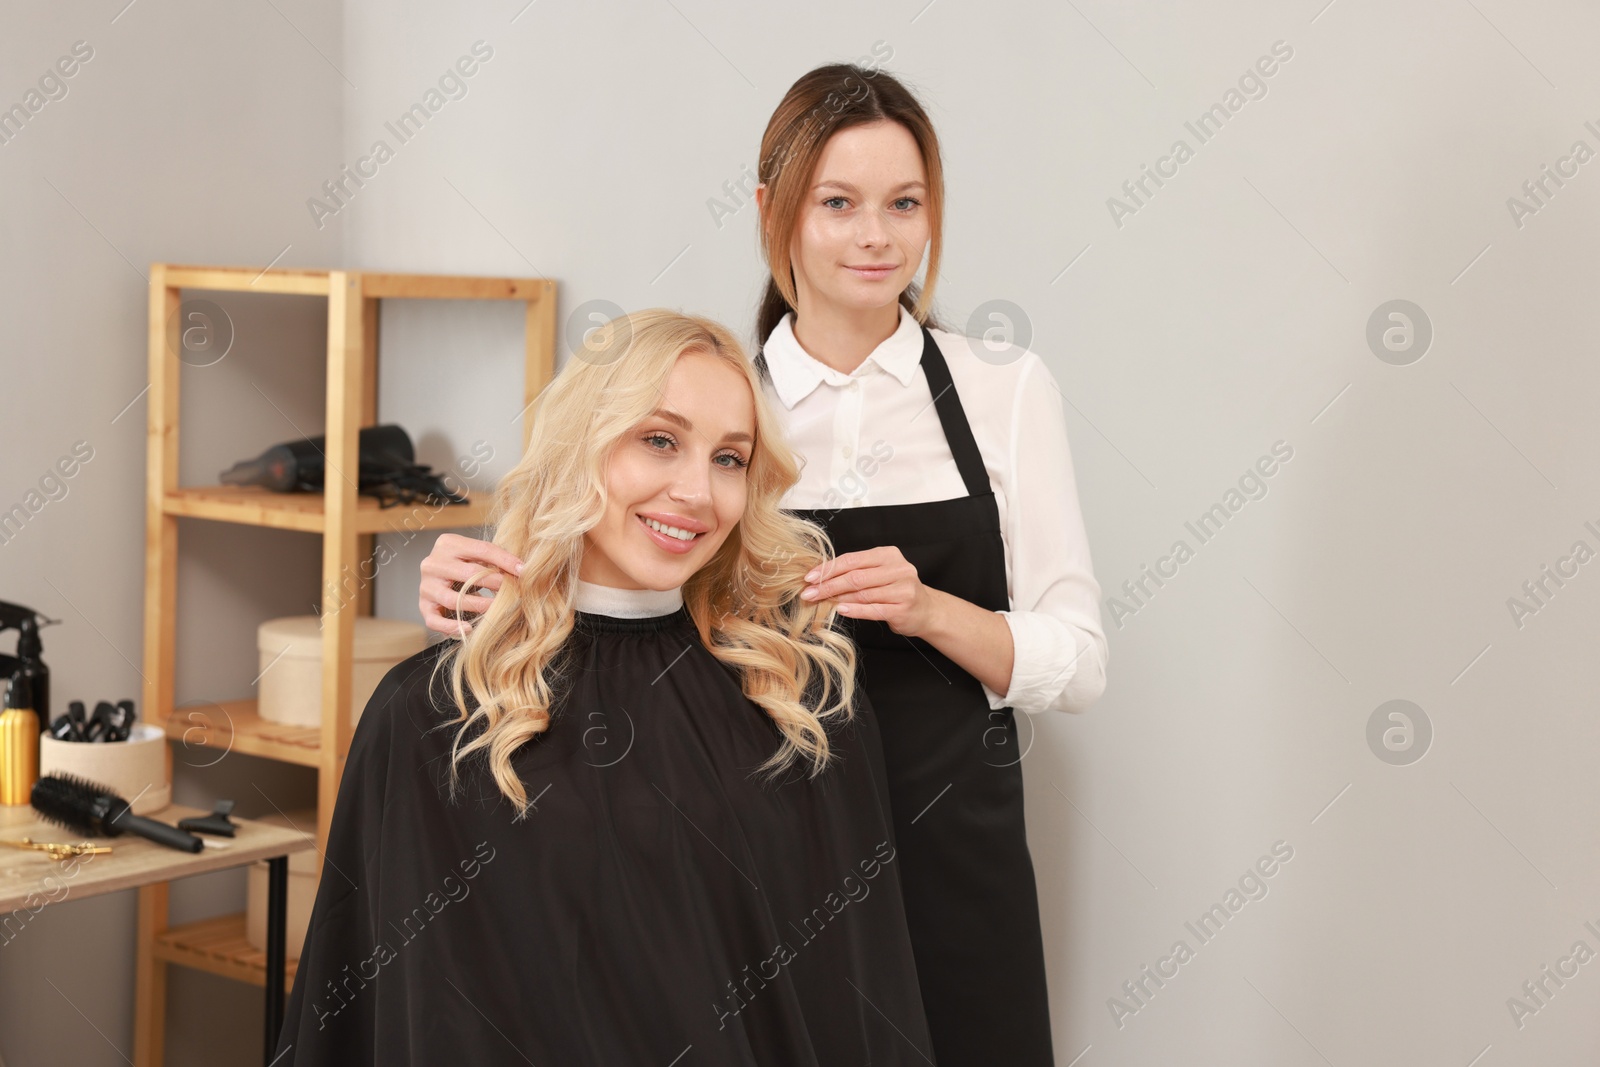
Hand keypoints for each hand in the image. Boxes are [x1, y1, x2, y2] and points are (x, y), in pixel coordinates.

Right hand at [419, 532, 524, 637]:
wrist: (440, 577)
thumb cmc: (464, 566)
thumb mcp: (477, 556)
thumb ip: (494, 559)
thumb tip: (522, 569)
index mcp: (448, 543)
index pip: (482, 550)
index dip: (505, 560)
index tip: (523, 571)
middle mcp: (433, 563)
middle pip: (468, 574)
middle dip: (495, 584)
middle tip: (514, 592)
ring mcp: (426, 585)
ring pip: (453, 599)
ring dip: (479, 606)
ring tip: (497, 610)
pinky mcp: (423, 606)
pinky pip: (435, 620)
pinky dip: (452, 626)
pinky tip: (470, 628)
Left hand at [799, 546, 936, 636]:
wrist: (926, 610)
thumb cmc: (896, 591)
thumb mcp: (879, 574)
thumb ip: (856, 572)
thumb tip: (820, 578)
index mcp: (888, 555)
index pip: (852, 559)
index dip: (828, 569)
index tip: (809, 577)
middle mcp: (898, 569)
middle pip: (855, 576)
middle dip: (828, 585)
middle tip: (809, 593)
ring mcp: (902, 589)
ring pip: (862, 593)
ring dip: (837, 598)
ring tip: (820, 602)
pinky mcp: (903, 608)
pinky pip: (873, 609)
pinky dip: (855, 610)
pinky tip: (841, 610)